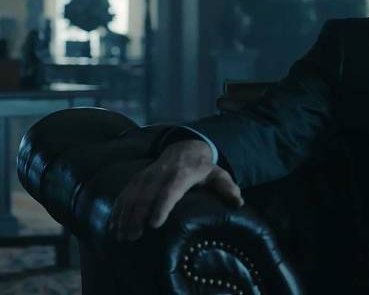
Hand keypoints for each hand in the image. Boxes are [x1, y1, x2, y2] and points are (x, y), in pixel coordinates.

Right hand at [109, 138, 242, 240]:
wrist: (184, 149)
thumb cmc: (203, 168)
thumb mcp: (218, 174)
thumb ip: (227, 188)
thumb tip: (238, 202)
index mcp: (182, 173)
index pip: (170, 190)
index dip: (161, 206)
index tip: (154, 224)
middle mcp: (161, 173)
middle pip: (146, 195)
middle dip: (137, 216)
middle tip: (133, 237)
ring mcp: (146, 175)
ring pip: (132, 195)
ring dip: (124, 215)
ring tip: (122, 236)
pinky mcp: (137, 179)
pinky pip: (124, 194)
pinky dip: (117, 210)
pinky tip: (113, 227)